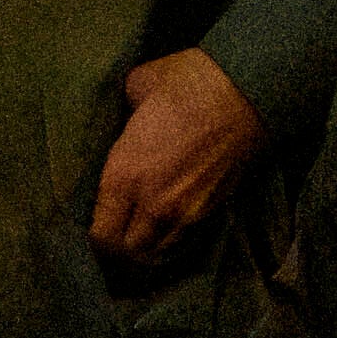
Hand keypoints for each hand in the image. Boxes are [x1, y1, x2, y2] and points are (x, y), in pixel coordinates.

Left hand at [89, 50, 261, 264]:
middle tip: (112, 234)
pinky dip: (169, 240)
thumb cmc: (185, 84)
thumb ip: (121, 116)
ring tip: (137, 234)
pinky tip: (164, 224)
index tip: (91, 227)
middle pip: (126, 252)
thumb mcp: (134, 88)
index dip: (92, 238)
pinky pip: (182, 241)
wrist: (245, 92)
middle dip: (116, 250)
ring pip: (156, 253)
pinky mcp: (211, 211)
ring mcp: (185, 212)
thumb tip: (121, 121)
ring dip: (144, 248)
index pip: (100, 234)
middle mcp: (152, 204)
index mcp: (124, 175)